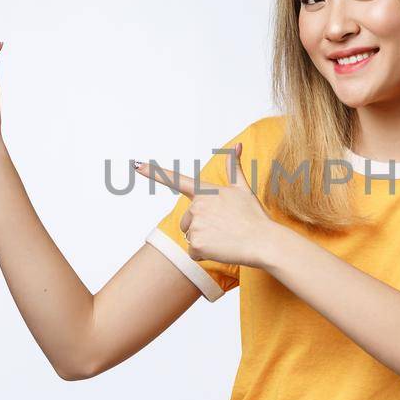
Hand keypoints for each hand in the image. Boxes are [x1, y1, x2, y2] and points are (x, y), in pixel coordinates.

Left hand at [133, 142, 278, 268]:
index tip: (136, 166)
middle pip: (186, 222)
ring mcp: (196, 225)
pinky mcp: (196, 244)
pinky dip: (205, 255)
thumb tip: (238, 145)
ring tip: (225, 238)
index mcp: (206, 192)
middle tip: (224, 228)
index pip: (176, 179)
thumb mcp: (243, 189)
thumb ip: (234, 167)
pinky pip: (193, 253)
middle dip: (200, 228)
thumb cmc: (254, 216)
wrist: (264, 241)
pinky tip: (222, 249)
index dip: (154, 172)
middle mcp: (197, 206)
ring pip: (190, 238)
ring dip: (205, 242)